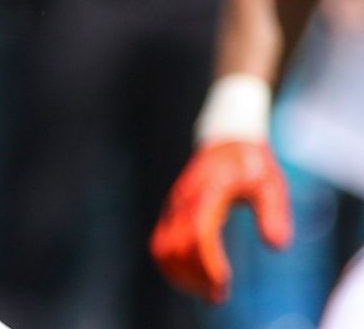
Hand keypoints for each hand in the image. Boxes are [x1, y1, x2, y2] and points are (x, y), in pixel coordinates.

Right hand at [152, 139, 292, 302]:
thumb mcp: (271, 184)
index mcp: (208, 191)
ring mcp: (174, 206)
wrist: (226, 141)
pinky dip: (172, 266)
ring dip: (180, 274)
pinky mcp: (171, 213)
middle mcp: (184, 200)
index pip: (199, 232)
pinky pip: (161, 244)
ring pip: (162, 248)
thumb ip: (274, 212)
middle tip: (218, 296)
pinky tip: (195, 278)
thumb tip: (276, 245)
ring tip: (206, 292)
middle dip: (195, 276)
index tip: (224, 285)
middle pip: (176, 246)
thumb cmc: (251, 164)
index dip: (208, 262)